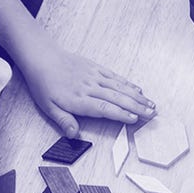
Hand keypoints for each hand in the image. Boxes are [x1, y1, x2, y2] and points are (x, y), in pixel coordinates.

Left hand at [21, 46, 154, 136]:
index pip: (103, 108)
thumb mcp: (48, 107)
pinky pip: (115, 77)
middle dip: (137, 107)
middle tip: (152, 114)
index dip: (120, 114)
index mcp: (78, 99)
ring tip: (152, 105)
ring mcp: (95, 77)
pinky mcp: (96, 69)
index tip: (134, 119)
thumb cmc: (44, 84)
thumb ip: (63, 121)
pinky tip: (139, 90)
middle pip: (117, 98)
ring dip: (137, 97)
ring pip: (120, 87)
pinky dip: (129, 84)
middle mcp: (89, 87)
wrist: (42, 57)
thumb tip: (73, 135)